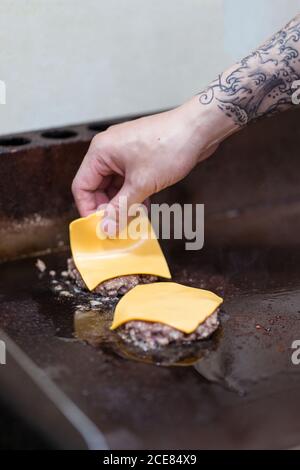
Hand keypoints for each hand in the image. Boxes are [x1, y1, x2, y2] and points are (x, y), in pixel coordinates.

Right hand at [72, 96, 235, 233]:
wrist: (198, 128)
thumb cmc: (169, 146)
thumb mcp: (142, 184)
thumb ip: (121, 208)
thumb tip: (105, 227)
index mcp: (100, 152)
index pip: (82, 186)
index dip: (88, 209)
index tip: (101, 227)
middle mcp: (108, 150)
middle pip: (97, 187)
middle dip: (108, 208)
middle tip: (119, 226)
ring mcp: (124, 153)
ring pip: (114, 185)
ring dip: (122, 203)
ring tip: (133, 220)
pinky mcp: (139, 156)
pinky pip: (128, 180)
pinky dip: (133, 195)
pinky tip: (143, 208)